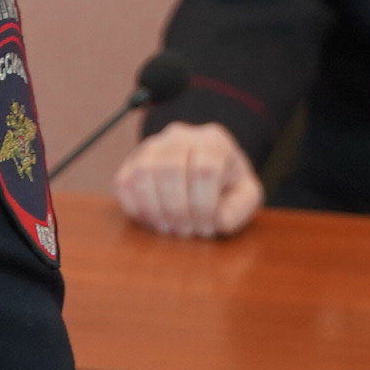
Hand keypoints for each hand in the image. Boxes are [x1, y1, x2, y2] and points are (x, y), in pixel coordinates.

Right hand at [112, 121, 261, 238]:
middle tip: (186, 232)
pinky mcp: (131, 161)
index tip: (208, 227)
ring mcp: (151, 146)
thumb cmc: (227, 183)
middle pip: (170, 170)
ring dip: (154, 210)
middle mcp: (179, 136)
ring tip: (169, 228)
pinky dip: (134, 207)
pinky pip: (122, 182)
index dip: (203, 205)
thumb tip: (217, 220)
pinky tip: (152, 221)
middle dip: (177, 210)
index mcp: (213, 140)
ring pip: (142, 174)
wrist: (204, 168)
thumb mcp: (247, 194)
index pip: (204, 169)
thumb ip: (239, 208)